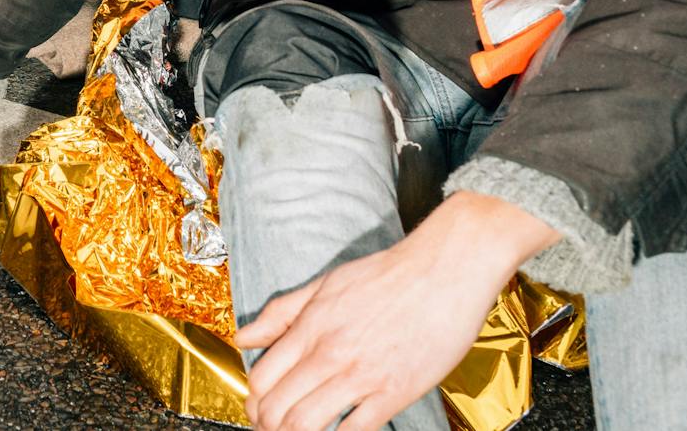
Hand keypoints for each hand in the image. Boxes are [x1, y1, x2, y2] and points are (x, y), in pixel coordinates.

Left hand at [233, 193, 559, 430]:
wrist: (443, 270)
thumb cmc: (386, 275)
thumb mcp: (324, 284)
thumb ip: (280, 313)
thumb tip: (243, 338)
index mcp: (310, 326)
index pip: (262, 378)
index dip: (253, 402)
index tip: (258, 409)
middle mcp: (330, 353)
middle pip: (278, 408)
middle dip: (267, 425)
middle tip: (272, 428)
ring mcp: (362, 376)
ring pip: (307, 425)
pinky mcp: (395, 393)